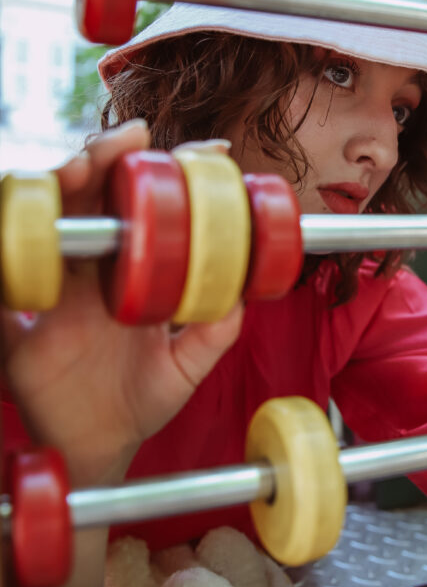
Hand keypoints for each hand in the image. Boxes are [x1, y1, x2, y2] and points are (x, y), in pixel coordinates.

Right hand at [0, 123, 243, 487]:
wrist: (99, 448)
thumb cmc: (141, 401)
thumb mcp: (186, 366)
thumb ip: (213, 333)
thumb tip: (243, 296)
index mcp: (130, 272)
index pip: (146, 208)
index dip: (169, 174)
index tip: (206, 151)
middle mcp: (90, 270)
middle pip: (90, 196)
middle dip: (107, 157)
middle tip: (133, 138)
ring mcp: (54, 288)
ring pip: (46, 217)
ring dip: (59, 184)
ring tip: (81, 166)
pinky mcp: (20, 321)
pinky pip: (6, 278)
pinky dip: (9, 249)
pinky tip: (25, 226)